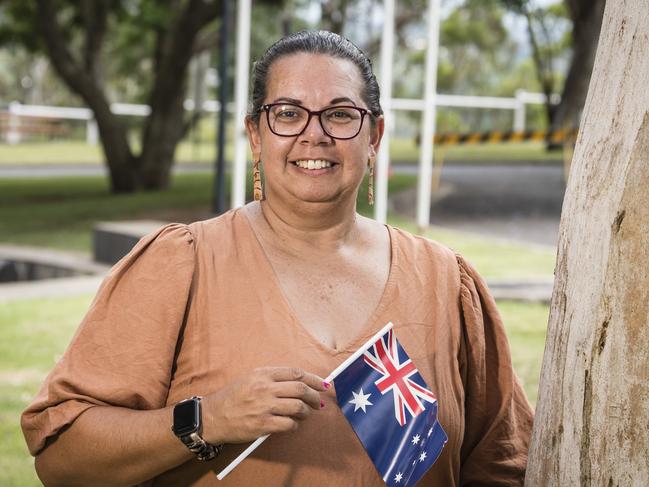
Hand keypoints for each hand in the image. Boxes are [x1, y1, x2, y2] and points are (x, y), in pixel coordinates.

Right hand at [201, 367, 328, 443]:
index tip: (322, 384)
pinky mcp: (263, 424)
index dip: (313, 379)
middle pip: (300, 389)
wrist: (213, 416)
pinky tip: (292, 425)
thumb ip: (273, 379)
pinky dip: (294, 425)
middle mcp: (265, 388)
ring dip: (306, 411)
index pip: (296, 373)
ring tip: (305, 414)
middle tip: (319, 402)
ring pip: (298, 406)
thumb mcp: (251, 378)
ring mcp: (264, 406)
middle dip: (314, 396)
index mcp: (263, 374)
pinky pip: (288, 424)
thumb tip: (300, 383)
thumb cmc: (233, 397)